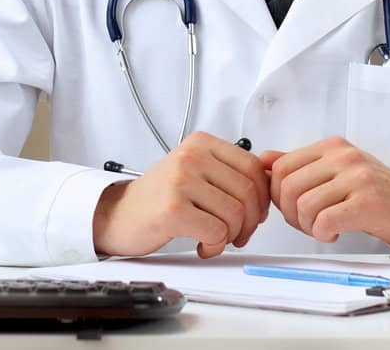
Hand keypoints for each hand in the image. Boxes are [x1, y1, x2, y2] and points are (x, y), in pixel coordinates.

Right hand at [92, 132, 269, 258]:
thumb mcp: (195, 171)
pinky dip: (215, 247)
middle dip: (249, 222)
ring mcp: (181, 181)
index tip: (253, 213)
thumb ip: (229, 172)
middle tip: (237, 234)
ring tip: (216, 239)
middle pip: (249, 192)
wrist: (118, 214)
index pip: (254, 167)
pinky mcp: (173, 209)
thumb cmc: (160, 197)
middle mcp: (191, 156)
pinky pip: (216, 233)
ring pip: (235, 215)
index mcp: (201, 143)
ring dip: (231, 237)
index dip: (262, 197)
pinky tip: (202, 245)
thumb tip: (272, 184)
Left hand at [260, 137, 389, 253]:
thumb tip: (262, 160)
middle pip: (286, 187)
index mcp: (331, 146)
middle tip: (307, 223)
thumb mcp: (336, 170)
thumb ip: (299, 164)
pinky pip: (324, 221)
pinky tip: (334, 233)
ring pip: (303, 206)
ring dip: (307, 227)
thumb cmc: (375, 193)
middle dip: (289, 214)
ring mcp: (357, 178)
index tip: (292, 208)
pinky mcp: (368, 203)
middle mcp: (343, 156)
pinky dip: (322, 234)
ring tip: (324, 228)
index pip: (280, 167)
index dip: (277, 195)